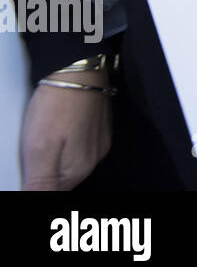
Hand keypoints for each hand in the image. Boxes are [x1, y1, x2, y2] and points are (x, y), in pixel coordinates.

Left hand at [21, 72, 111, 189]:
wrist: (78, 67)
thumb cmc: (59, 102)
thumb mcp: (38, 149)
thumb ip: (40, 184)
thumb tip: (36, 199)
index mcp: (77, 169)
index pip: (50, 192)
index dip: (34, 182)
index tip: (29, 164)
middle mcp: (92, 159)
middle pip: (59, 178)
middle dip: (42, 170)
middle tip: (31, 147)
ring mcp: (97, 142)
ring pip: (68, 161)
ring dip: (52, 155)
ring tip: (41, 134)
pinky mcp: (97, 127)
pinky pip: (77, 145)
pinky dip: (63, 142)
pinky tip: (54, 126)